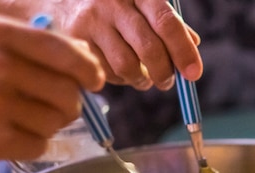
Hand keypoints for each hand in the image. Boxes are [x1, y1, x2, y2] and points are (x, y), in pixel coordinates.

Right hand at [0, 14, 104, 166]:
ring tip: (19, 119)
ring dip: (47, 125)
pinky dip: (29, 144)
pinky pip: (39, 145)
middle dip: (68, 104)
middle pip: (69, 93)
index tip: (94, 81)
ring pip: (57, 122)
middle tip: (51, 106)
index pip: (64, 52)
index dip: (88, 70)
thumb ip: (34, 47)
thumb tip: (88, 59)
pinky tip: (6, 135)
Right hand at [38, 0, 202, 89]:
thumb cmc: (112, 7)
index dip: (183, 51)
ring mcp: (92, 20)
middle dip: (164, 72)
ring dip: (140, 79)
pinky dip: (118, 78)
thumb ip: (166, 22)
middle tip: (167, 82)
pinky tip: (117, 70)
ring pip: (127, 65)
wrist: (60, 1)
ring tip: (142, 78)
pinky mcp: (76, 40)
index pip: (166, 22)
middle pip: (149, 48)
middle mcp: (113, 2)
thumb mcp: (139, 4)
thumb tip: (193, 45)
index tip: (194, 74)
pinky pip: (106, 72)